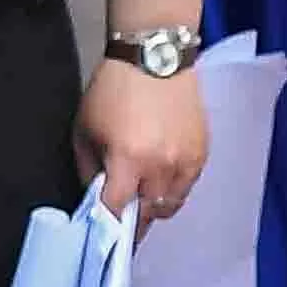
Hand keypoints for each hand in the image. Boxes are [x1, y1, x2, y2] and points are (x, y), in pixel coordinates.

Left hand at [85, 57, 213, 222]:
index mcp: (128, 159)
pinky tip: (162, 173)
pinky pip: (188, 186)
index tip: (104, 230)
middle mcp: (160, 165)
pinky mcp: (201, 152)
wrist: (154, 56)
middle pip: (147, 213)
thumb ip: (88, 169)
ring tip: (144, 191)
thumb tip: (96, 196)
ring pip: (171, 204)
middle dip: (133, 215)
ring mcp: (185, 160)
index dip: (108, 222)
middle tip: (125, 210)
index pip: (117, 210)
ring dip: (155, 204)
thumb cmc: (114, 89)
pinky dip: (174, 187)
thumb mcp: (85, 129)